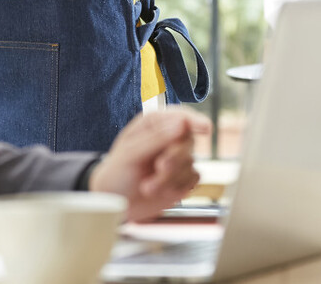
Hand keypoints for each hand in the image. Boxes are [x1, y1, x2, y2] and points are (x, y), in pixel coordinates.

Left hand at [89, 108, 211, 221]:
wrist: (115, 205)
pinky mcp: (183, 178)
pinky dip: (175, 188)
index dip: (195, 120)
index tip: (205, 127)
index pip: (180, 115)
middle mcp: (169, 138)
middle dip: (175, 157)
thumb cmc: (117, 174)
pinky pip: (193, 179)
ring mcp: (177, 159)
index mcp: (154, 124)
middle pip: (188, 140)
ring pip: (190, 163)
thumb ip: (156, 138)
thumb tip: (182, 124)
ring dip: (168, 178)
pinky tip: (158, 191)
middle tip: (160, 167)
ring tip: (147, 187)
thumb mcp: (130, 153)